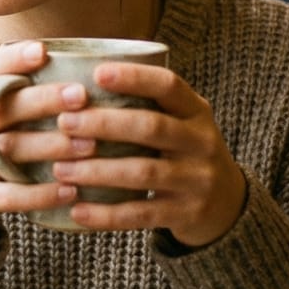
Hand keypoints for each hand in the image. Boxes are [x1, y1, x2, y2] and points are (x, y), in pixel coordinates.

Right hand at [0, 41, 91, 241]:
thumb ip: (10, 95)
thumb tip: (71, 66)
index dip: (10, 59)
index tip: (43, 50)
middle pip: (0, 108)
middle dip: (43, 100)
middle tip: (81, 95)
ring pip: (8, 151)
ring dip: (52, 146)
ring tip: (90, 144)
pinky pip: (9, 196)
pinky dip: (42, 194)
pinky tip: (71, 190)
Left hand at [48, 63, 246, 247]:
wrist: (227, 205)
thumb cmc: (184, 151)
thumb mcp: (181, 122)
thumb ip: (147, 104)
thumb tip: (79, 84)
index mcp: (197, 111)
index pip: (169, 85)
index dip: (134, 78)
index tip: (96, 73)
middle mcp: (202, 142)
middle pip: (151, 127)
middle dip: (103, 123)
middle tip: (64, 122)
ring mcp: (197, 180)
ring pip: (142, 172)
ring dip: (97, 171)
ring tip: (60, 169)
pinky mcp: (187, 214)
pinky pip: (141, 214)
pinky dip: (107, 214)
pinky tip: (78, 210)